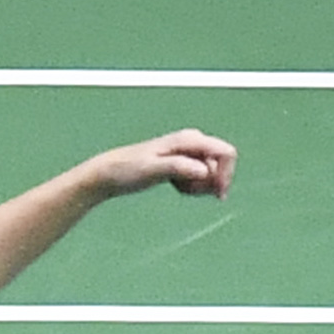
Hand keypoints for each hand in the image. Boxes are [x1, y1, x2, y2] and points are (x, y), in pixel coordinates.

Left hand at [81, 129, 236, 202]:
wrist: (107, 174)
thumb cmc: (126, 170)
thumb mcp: (152, 170)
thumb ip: (178, 168)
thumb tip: (204, 171)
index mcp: (189, 139)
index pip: (226, 153)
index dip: (226, 174)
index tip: (215, 193)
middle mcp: (192, 142)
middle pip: (221, 165)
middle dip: (211, 183)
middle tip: (186, 190)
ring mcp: (187, 153)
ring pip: (210, 173)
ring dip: (200, 187)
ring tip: (177, 187)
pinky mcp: (181, 163)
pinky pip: (199, 178)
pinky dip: (192, 187)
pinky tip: (175, 187)